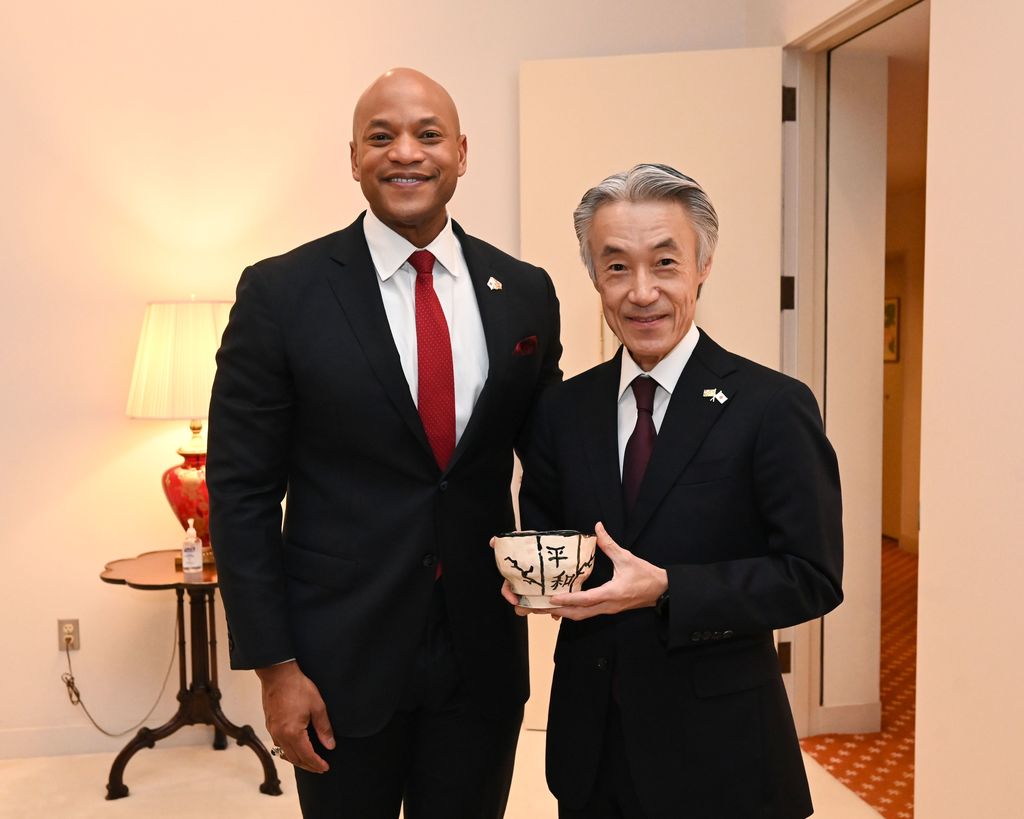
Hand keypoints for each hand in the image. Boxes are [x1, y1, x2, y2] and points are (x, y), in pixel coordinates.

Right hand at [255, 660, 333, 772]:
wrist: (278, 674)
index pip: (306, 756)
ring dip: (297, 760)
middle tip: (319, 768)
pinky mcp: (270, 725)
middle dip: (308, 765)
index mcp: (292, 733)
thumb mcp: (317, 706)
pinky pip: (279, 745)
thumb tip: (330, 745)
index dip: (317, 764)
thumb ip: (324, 728)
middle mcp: (280, 735)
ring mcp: (273, 730)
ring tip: (309, 761)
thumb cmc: (298, 687)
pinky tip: (296, 747)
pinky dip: (288, 751)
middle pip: (294, 759)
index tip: (325, 768)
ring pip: (285, 754)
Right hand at [490, 537, 561, 619]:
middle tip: (533, 609)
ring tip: (547, 612)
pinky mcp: (552, 595)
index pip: (508, 589)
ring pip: (535, 607)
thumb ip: (512, 539)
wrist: (556, 547)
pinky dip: (553, 612)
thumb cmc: (538, 545)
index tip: (515, 601)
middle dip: (525, 608)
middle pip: (521, 603)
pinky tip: (556, 615)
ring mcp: (539, 592)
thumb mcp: (527, 538)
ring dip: (540, 611)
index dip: (509, 596)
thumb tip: (492, 541)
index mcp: (518, 577)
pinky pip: (551, 607)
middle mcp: (527, 586)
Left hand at [544, 521, 666, 620]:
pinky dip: (575, 611)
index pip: (586, 599)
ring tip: (549, 608)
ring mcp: (609, 609)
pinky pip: (589, 613)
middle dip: (560, 611)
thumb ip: (609, 544)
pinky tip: (565, 606)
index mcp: (612, 593)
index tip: (553, 598)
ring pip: (583, 615)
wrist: (661, 591)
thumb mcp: (627, 558)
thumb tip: (598, 527)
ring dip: (566, 613)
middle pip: (580, 613)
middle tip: (542, 607)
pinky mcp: (609, 609)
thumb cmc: (645, 575)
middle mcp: (608, 605)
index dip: (568, 599)